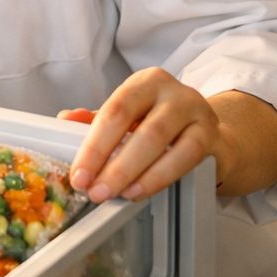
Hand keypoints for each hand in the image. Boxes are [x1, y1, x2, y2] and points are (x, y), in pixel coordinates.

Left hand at [59, 67, 226, 203]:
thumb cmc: (162, 124)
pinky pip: (185, 157)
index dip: (93, 145)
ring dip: (132, 173)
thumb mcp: (130, 118)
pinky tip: (140, 191)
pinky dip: (159, 177)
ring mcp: (195, 111)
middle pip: (136, 127)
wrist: (212, 135)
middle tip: (93, 191)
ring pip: (159, 142)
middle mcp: (171, 91)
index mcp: (144, 82)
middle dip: (111, 163)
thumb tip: (64, 119)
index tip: (78, 174)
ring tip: (114, 194)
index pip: (113, 111)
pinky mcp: (211, 135)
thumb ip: (97, 120)